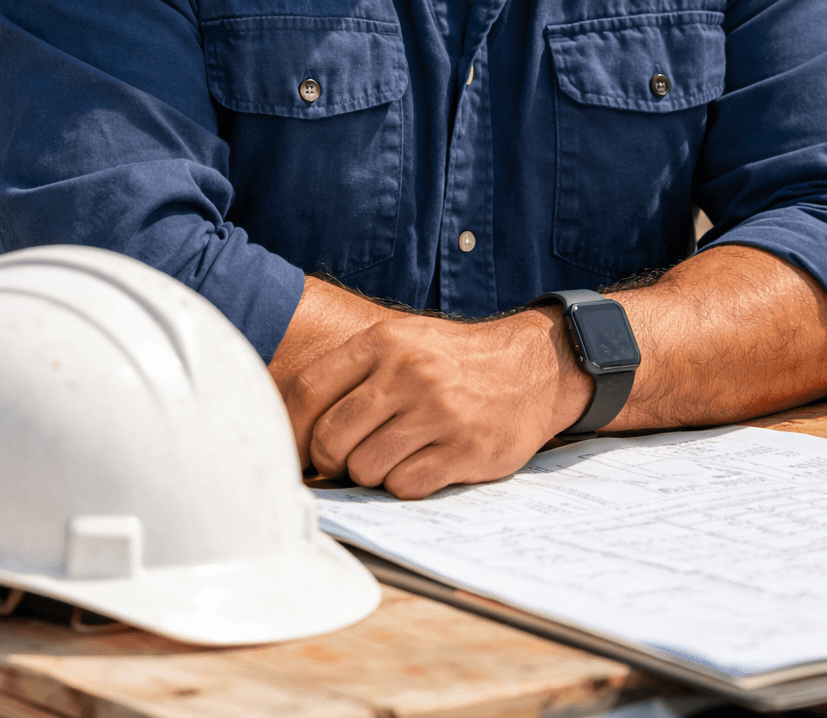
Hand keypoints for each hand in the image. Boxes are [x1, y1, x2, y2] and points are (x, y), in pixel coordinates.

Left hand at [281, 308, 593, 498]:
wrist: (532, 368)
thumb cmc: (454, 362)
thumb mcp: (405, 341)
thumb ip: (355, 372)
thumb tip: (294, 423)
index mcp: (384, 341)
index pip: (309, 391)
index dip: (294, 428)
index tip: (300, 446)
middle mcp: (408, 372)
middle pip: (331, 438)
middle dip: (331, 461)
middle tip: (347, 460)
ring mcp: (438, 411)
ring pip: (365, 467)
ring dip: (371, 474)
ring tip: (393, 457)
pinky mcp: (464, 448)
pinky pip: (404, 486)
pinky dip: (404, 485)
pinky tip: (422, 466)